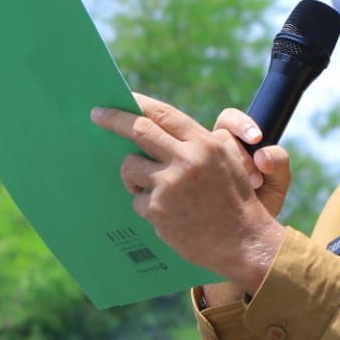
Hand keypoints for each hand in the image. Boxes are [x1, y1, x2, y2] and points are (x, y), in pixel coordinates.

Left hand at [91, 93, 287, 293]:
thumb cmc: (235, 200)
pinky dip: (145, 205)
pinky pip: (136, 200)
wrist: (243, 242)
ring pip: (130, 168)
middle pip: (138, 130)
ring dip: (133, 176)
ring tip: (152, 189)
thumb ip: (197, 141)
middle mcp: (186, 160)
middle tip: (96, 114)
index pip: (163, 114)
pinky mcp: (158, 211)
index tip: (120, 97)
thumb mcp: (228, 160)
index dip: (137, 103)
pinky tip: (166, 214)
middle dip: (112, 119)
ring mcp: (170, 186)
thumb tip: (158, 126)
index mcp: (204, 144)